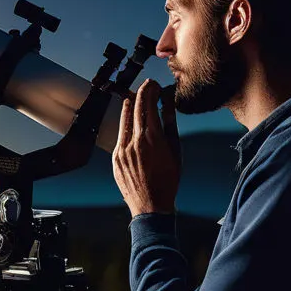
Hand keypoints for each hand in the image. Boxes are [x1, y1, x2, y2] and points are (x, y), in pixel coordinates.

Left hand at [112, 79, 180, 217]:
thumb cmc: (168, 179)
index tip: (154, 85)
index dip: (151, 90)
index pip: (148, 104)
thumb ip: (169, 124)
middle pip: (136, 108)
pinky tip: (130, 118)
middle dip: (142, 93)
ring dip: (131, 105)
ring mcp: (123, 150)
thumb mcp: (175, 150)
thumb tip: (168, 104)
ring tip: (136, 98)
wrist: (151, 205)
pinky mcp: (115, 158)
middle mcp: (135, 141)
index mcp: (153, 138)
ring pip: (125, 119)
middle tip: (148, 87)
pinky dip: (125, 123)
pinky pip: (119, 134)